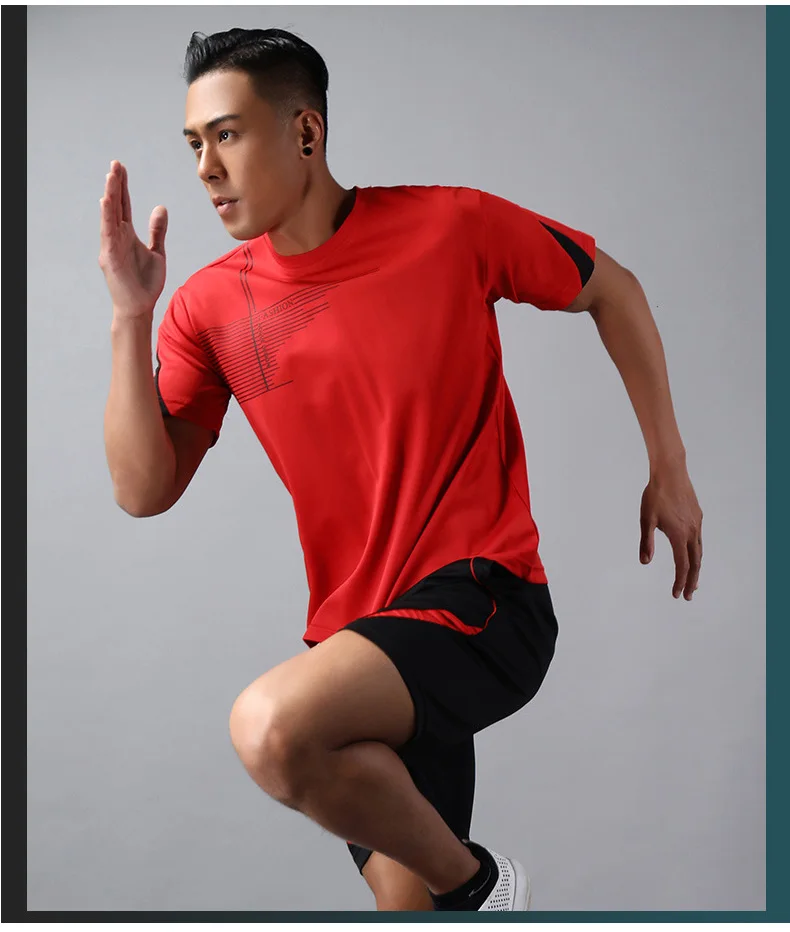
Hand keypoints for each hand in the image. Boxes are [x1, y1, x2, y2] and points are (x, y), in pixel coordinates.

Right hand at [98, 160, 167, 319]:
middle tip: (115, 164)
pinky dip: (107, 218)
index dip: (123, 188)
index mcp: (127, 235)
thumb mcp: (157, 252)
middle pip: (115, 206)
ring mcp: (111, 246)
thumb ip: (157, 231)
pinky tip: (107, 202)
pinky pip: (108, 234)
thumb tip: (160, 208)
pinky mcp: (110, 257)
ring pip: (110, 216)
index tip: (121, 169)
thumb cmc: (145, 283)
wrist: (139, 307)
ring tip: (111, 176)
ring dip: (110, 196)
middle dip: (115, 185)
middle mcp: (116, 237)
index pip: (123, 206)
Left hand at [639, 462, 702, 599]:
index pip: (682, 565)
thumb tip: (645, 562)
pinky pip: (699, 539)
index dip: (680, 582)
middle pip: (695, 562)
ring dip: (696, 567)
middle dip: (691, 580)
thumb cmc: (655, 495)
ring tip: (692, 580)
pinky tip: (691, 553)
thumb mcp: (645, 519)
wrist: (671, 472)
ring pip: (699, 551)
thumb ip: (646, 542)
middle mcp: (691, 531)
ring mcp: (697, 523)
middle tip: (688, 595)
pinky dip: (696, 552)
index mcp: (679, 535)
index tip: (677, 594)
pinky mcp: (698, 516)